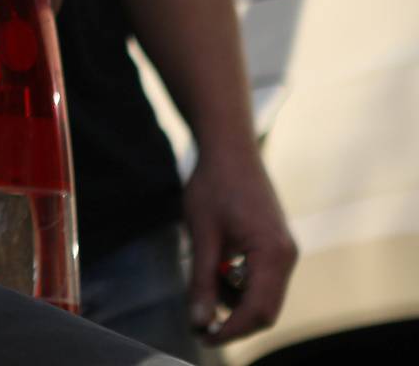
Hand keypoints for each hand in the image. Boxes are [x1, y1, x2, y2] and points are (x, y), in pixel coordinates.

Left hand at [184, 145, 296, 343]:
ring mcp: (284, 251)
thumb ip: (202, 280)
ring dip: (233, 297)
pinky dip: (238, 282)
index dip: (230, 330)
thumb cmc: (213, 185)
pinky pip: (261, 279)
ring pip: (262, 296)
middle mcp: (286, 256)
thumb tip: (199, 322)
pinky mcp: (276, 245)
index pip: (258, 311)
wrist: (229, 149)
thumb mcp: (201, 234)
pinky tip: (215, 261)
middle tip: (197, 321)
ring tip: (204, 271)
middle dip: (232, 319)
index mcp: (273, 254)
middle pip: (265, 309)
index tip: (202, 336)